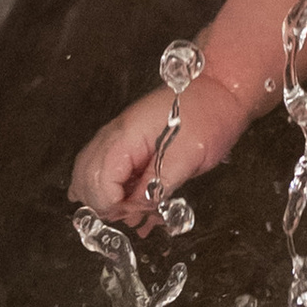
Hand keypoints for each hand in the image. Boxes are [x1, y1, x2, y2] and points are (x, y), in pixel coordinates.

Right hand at [71, 69, 251, 233]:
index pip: (97, 181)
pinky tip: (125, 203)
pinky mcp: (130, 142)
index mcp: (126, 135)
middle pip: (84, 178)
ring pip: (89, 173)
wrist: (222, 89)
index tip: (134, 215)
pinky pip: (106, 167)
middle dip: (102, 204)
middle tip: (129, 217)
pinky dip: (110, 188)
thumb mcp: (188, 156)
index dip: (112, 205)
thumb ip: (158, 185)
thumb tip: (137, 210)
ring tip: (128, 213)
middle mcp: (115, 134)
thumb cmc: (209, 116)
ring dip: (103, 197)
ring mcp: (119, 136)